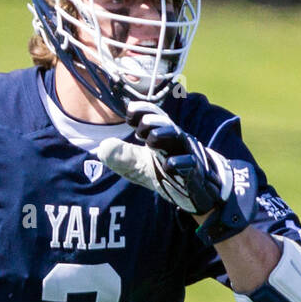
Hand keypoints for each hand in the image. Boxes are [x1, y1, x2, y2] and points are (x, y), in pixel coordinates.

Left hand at [99, 100, 258, 243]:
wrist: (198, 190)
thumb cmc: (169, 172)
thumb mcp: (142, 166)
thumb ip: (123, 157)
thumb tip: (101, 147)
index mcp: (162, 136)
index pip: (153, 118)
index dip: (143, 111)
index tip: (129, 111)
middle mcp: (175, 141)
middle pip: (166, 125)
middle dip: (152, 122)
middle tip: (138, 127)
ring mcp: (187, 155)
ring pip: (178, 140)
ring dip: (164, 136)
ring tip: (150, 138)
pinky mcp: (195, 173)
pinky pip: (190, 166)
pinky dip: (181, 164)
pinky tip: (169, 165)